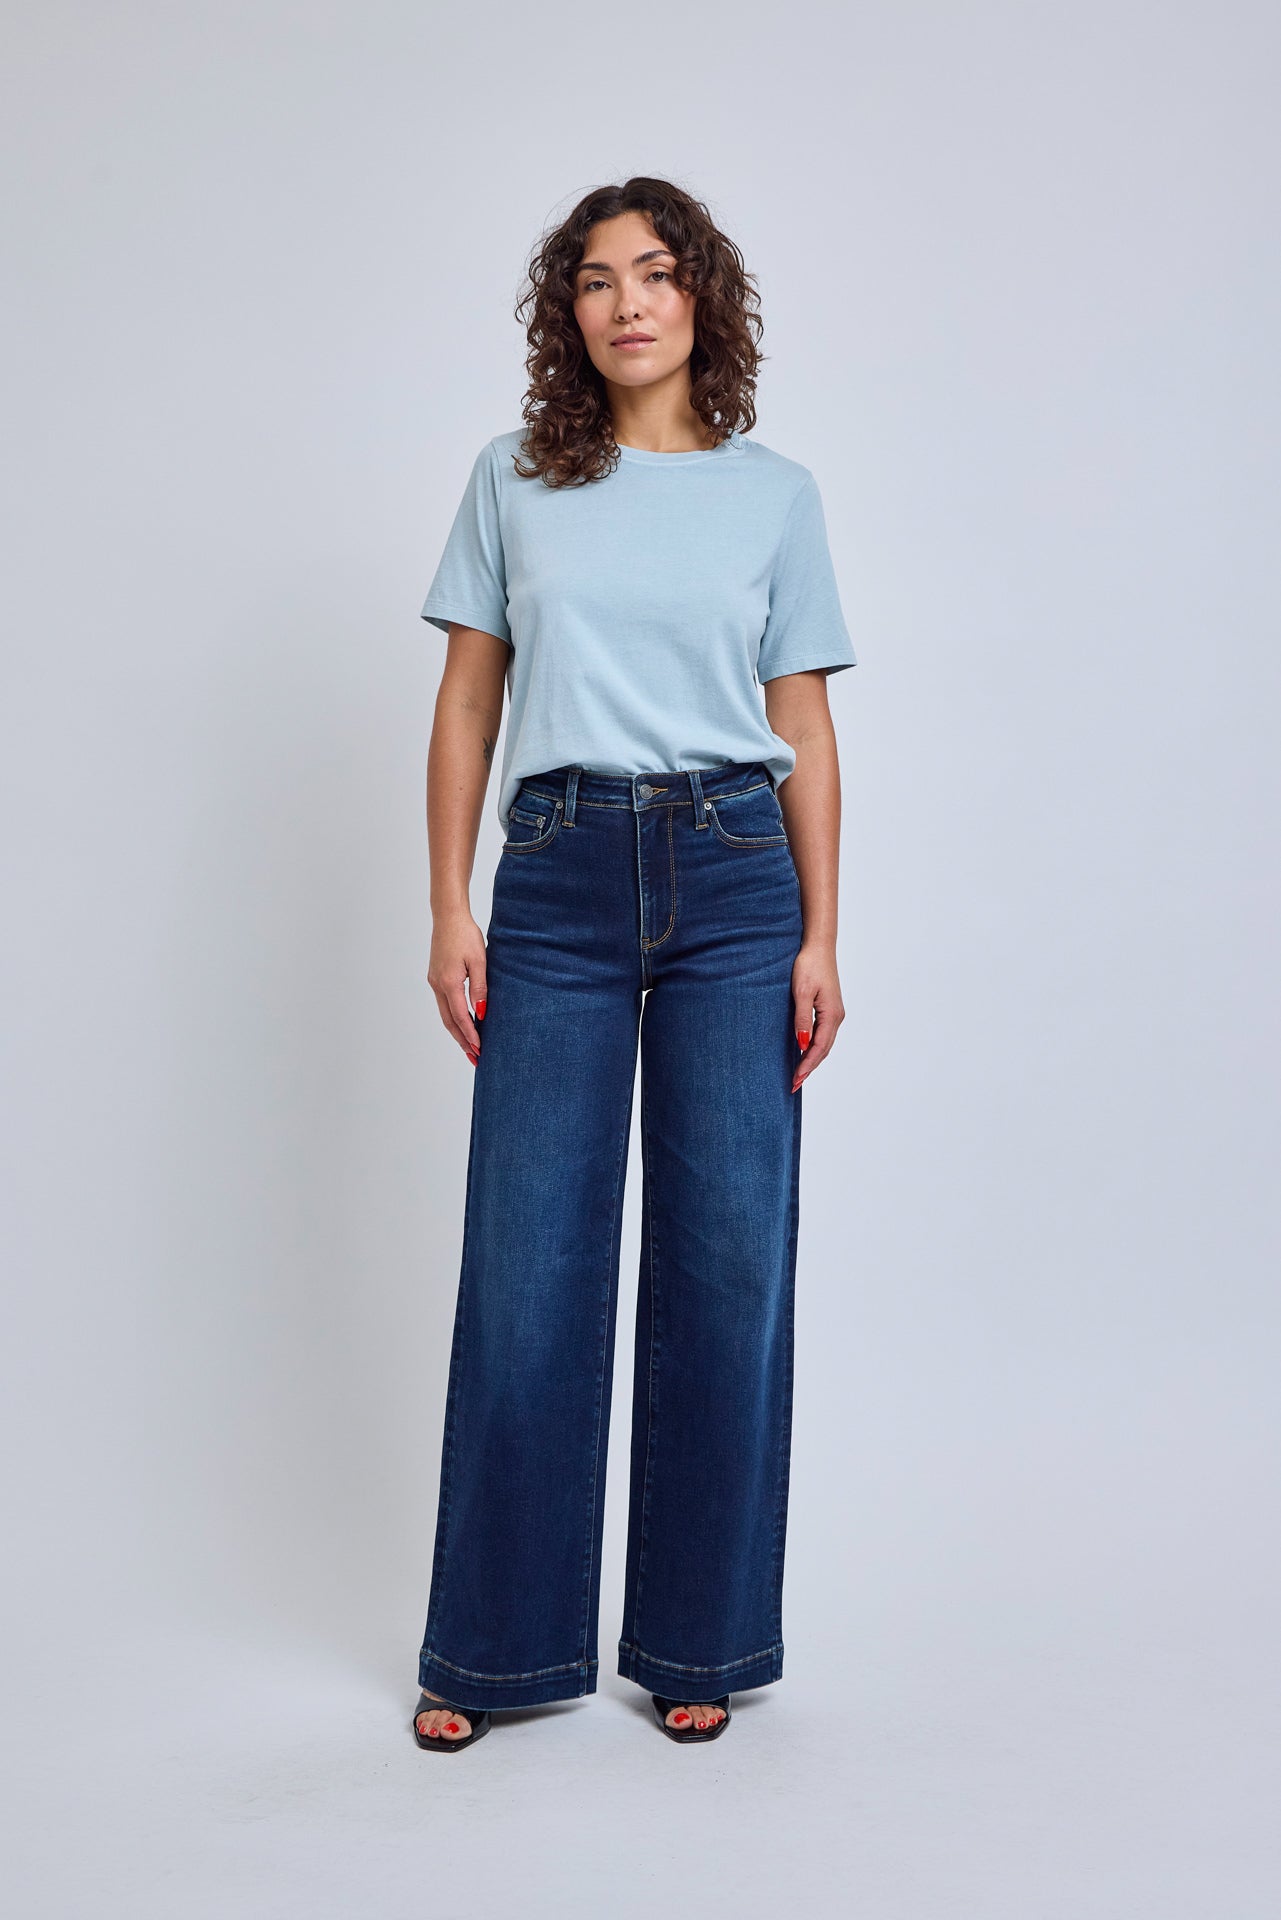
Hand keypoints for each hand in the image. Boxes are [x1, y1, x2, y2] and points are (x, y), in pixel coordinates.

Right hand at [428, 908, 487, 1065]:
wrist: (448, 916)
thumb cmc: (465, 934)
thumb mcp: (479, 961)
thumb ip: (480, 988)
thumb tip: (481, 1013)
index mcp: (448, 983)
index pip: (460, 1017)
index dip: (470, 1035)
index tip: (479, 1049)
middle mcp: (437, 985)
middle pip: (449, 1021)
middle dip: (462, 1041)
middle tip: (474, 1057)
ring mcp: (434, 981)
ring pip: (444, 1014)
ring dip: (457, 1031)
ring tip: (469, 1046)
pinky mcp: (435, 976)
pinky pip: (443, 1003)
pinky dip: (452, 1017)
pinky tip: (462, 1022)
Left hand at [791, 941, 844, 1092]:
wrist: (818, 946)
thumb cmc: (808, 965)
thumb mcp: (802, 992)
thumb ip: (802, 1019)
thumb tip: (802, 1044)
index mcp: (832, 1015)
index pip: (818, 1048)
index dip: (806, 1066)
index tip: (795, 1080)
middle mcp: (836, 1017)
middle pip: (823, 1050)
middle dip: (809, 1068)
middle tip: (794, 1085)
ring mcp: (834, 1013)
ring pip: (824, 1044)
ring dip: (811, 1060)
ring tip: (798, 1075)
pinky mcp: (828, 1008)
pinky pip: (822, 1034)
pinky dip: (814, 1048)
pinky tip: (804, 1052)